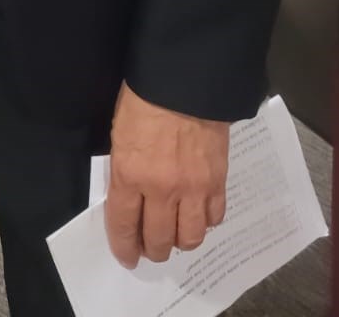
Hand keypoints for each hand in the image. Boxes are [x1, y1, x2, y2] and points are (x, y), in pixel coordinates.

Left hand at [106, 83, 228, 266]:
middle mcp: (162, 190)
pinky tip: (197, 216)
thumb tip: (128, 196)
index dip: (124, 246)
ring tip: (175, 236)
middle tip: (150, 248)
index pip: (124, 225)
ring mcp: (193, 188)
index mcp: (131, 175)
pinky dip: (205, 223)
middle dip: (152, 250)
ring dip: (180, 242)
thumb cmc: (144, 99)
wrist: (185, 80)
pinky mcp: (217, 182)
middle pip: (158, 239)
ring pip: (190, 238)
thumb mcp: (120, 133)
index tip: (126, 257)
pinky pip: (214, 218)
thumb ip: (124, 170)